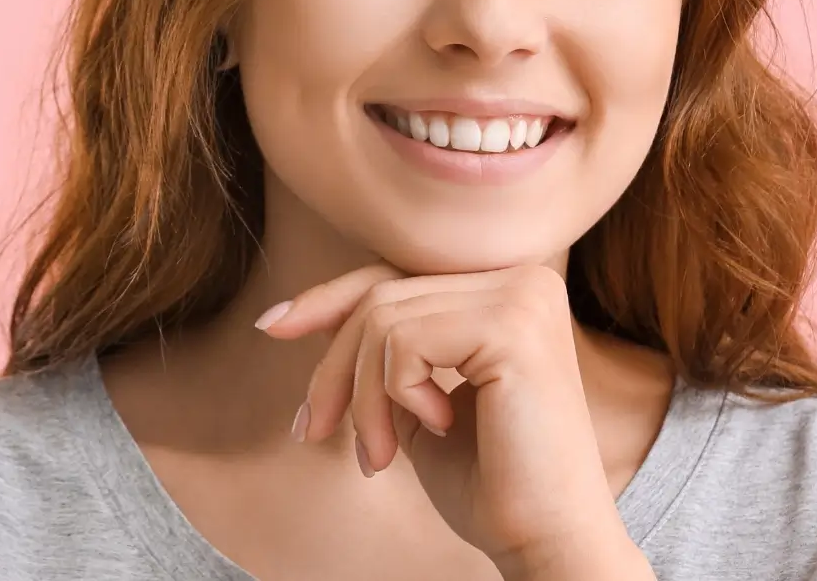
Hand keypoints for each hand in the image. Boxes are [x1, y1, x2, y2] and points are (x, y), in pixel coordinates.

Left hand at [257, 262, 650, 579]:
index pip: (395, 277)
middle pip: (380, 298)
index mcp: (508, 290)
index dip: (326, 300)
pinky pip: (403, 342)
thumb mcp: (417, 400)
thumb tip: (301, 313)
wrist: (546, 538)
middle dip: (334, 370)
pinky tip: (438, 427)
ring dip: (362, 397)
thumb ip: (383, 352)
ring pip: (382, 321)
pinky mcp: (513, 327)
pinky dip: (395, 395)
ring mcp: (523, 298)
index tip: (270, 327)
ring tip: (378, 453)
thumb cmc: (490, 481)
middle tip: (316, 430)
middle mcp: (524, 279)